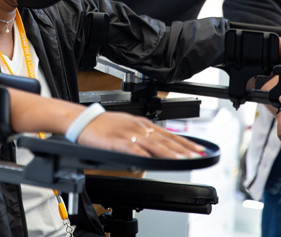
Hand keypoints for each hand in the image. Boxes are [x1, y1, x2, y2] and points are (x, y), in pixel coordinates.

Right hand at [77, 112, 206, 158]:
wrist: (82, 120)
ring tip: (183, 159)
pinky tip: (153, 161)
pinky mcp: (116, 142)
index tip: (198, 150)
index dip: (185, 142)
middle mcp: (138, 127)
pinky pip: (132, 150)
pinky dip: (143, 155)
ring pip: (153, 144)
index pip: (168, 134)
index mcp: (142, 123)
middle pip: (165, 140)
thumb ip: (142, 136)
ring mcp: (128, 134)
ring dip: (170, 152)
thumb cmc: (102, 124)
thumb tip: (155, 148)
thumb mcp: (127, 125)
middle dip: (183, 149)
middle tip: (198, 156)